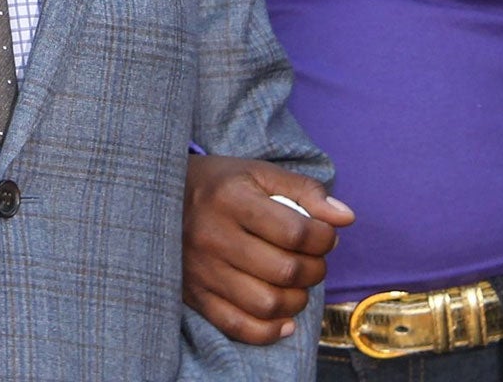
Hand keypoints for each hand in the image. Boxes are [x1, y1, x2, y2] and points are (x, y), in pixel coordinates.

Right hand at [183, 155, 353, 344]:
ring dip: (296, 299)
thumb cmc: (218, 184)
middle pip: (286, 270)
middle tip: (312, 259)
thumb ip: (304, 191)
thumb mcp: (257, 172)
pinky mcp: (193, 295)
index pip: (296, 231)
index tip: (324, 235)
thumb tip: (345, 217)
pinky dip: (269, 330)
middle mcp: (212, 235)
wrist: (157, 196)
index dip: (325, 238)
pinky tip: (282, 316)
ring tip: (295, 283)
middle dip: (315, 269)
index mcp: (231, 198)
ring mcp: (201, 269)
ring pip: (268, 303)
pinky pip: (240, 327)